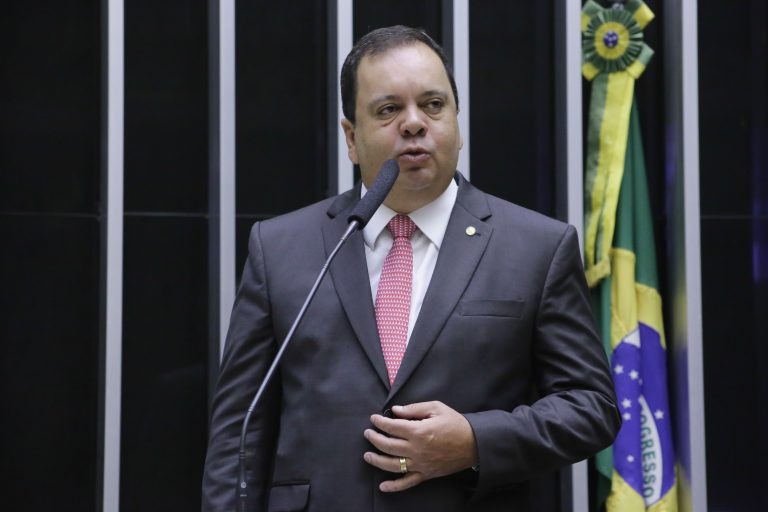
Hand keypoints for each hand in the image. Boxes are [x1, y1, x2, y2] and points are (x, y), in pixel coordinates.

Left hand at [363, 401, 477, 491]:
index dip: (380, 422)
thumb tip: (395, 411)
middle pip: (388, 445)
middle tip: (368, 433)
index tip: (374, 418)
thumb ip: (414, 408)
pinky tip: (382, 486)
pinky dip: (394, 486)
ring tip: (367, 455)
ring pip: (392, 465)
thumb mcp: (436, 408)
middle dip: (374, 438)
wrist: (474, 444)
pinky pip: (407, 483)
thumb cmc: (455, 423)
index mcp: (419, 431)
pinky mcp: (426, 474)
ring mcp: (420, 464)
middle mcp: (417, 449)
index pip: (392, 427)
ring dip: (377, 460)